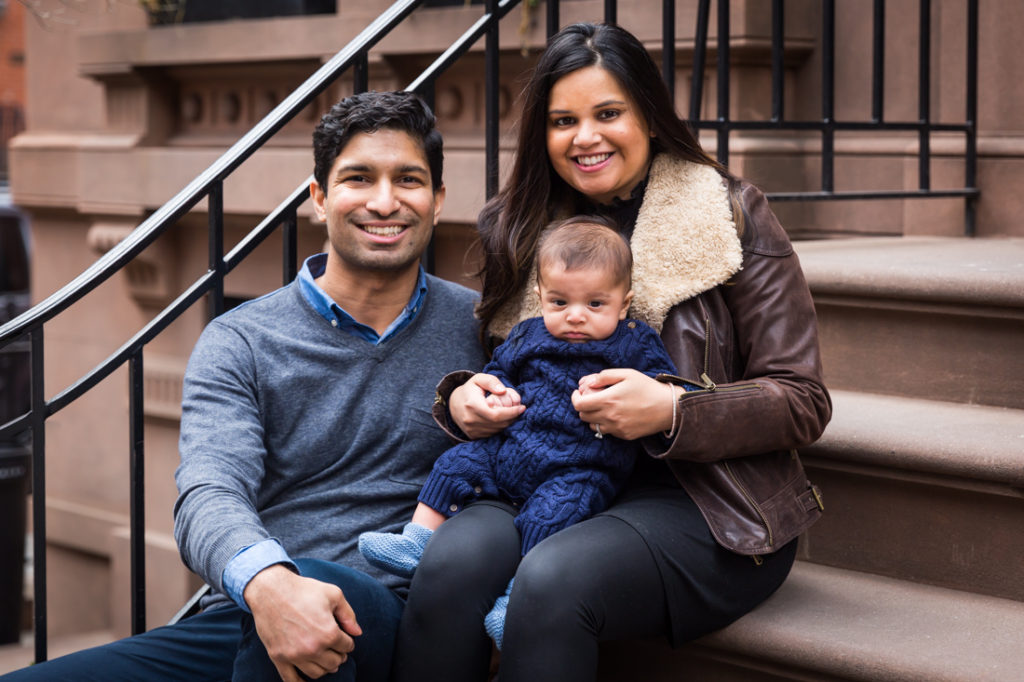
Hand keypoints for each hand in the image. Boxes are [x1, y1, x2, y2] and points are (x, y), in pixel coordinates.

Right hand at [244, 564, 361, 680]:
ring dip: (325, 668)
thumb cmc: (303, 590)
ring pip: (317, 673)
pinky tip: (306, 680)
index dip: (348, 641)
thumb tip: (357, 633)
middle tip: (337, 649)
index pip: (347, 647)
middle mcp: (312, 648)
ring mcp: (294, 655)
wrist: (270, 590)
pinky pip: (291, 680)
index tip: (345, 638)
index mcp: (328, 633)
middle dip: (339, 656)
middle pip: (334, 663)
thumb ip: (348, 614)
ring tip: (325, 659)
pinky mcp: (278, 657)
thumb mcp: (333, 594)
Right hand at [449, 373, 524, 438]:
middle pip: (498, 424)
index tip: (522, 407)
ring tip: (512, 414)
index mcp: (472, 405)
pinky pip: (492, 434)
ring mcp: (471, 430)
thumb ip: (491, 382)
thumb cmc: (470, 390)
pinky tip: (504, 420)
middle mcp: (470, 420)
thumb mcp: (478, 379)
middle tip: (519, 410)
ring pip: (496, 430)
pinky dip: (500, 428)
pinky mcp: (473, 435)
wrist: (453, 404)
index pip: (496, 414)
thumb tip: (503, 391)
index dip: (511, 413)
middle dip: (512, 418)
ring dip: (508, 423)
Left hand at [571, 369, 673, 440]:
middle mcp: (610, 416)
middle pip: (583, 416)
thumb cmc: (647, 387)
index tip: (578, 392)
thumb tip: (586, 382)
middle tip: (591, 398)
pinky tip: (615, 414)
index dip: (575, 398)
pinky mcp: (624, 435)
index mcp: (608, 400)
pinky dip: (605, 423)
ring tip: (603, 407)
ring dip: (593, 417)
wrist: (669, 407)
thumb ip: (604, 376)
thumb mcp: (626, 374)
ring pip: (593, 426)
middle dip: (583, 406)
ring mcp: (617, 428)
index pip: (579, 405)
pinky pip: (607, 431)